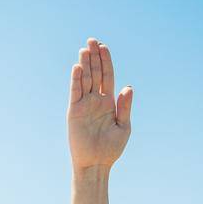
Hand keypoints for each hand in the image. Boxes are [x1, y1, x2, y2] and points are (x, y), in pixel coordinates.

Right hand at [68, 37, 132, 170]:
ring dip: (85, 64)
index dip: (106, 61)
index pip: (107, 76)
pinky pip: (75, 92)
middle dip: (94, 57)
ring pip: (84, 79)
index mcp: (109, 101)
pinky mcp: (74, 111)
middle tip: (92, 40)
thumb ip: (125, 106)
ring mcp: (84, 105)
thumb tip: (128, 86)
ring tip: (84, 48)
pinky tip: (77, 67)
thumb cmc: (111, 148)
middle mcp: (95, 100)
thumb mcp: (123, 126)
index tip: (104, 46)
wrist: (96, 164)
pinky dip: (76, 79)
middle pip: (95, 73)